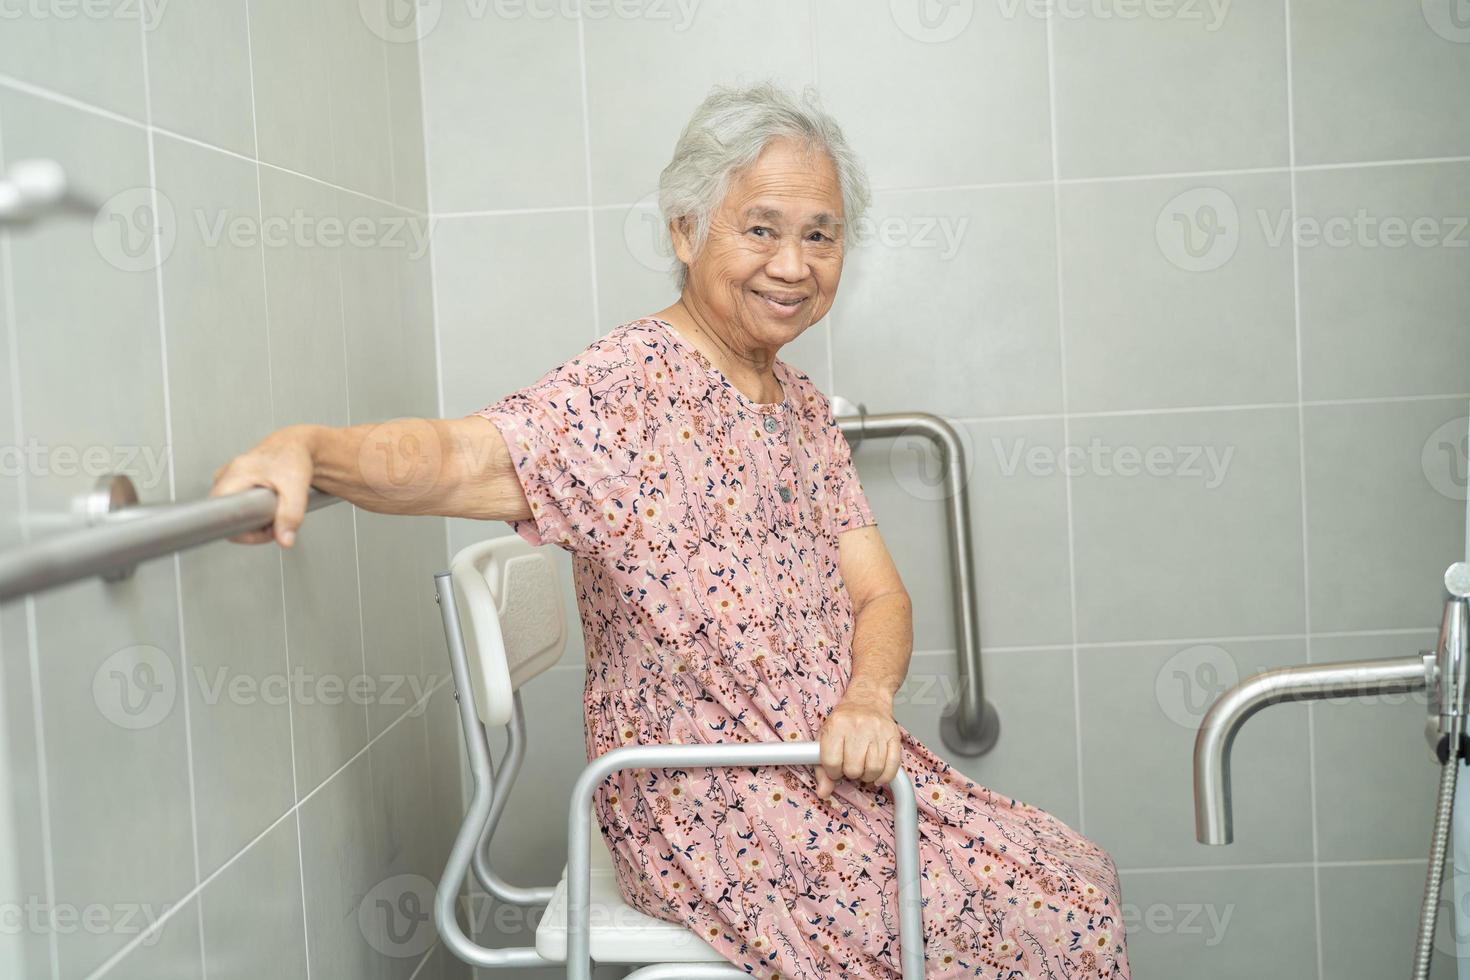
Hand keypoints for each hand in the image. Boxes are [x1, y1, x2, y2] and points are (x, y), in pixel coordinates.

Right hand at [210, 426, 317, 547]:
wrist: (296, 445)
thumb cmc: (294, 458)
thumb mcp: (297, 488)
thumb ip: (291, 516)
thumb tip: (285, 540)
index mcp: (237, 473)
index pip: (223, 514)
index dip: (245, 530)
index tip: (265, 530)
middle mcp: (227, 474)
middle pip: (228, 515)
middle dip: (254, 524)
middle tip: (275, 518)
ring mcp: (228, 477)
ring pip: (233, 511)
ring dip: (255, 518)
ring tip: (273, 507)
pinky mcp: (233, 481)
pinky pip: (236, 505)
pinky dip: (253, 510)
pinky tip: (266, 504)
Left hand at [814, 692, 902, 800]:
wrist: (867, 699)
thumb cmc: (844, 721)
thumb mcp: (826, 738)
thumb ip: (822, 768)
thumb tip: (823, 793)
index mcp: (837, 725)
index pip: (831, 762)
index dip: (833, 771)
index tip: (835, 768)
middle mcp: (858, 726)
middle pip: (854, 769)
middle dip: (851, 773)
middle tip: (851, 765)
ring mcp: (878, 731)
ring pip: (874, 770)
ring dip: (867, 775)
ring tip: (863, 766)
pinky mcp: (894, 736)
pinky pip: (893, 766)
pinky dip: (885, 776)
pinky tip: (878, 774)